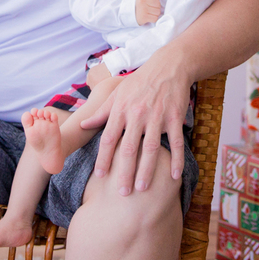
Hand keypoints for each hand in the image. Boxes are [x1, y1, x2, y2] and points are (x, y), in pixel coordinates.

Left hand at [78, 49, 188, 194]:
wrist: (168, 67)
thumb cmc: (139, 82)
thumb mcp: (116, 94)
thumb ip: (100, 112)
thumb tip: (82, 124)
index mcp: (121, 110)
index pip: (109, 138)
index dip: (104, 157)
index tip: (100, 176)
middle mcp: (137, 115)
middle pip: (129, 148)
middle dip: (124, 171)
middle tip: (122, 193)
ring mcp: (157, 117)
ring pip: (151, 148)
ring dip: (147, 170)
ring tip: (142, 189)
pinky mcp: (174, 117)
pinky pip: (176, 142)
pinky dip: (176, 159)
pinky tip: (174, 176)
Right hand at [135, 0, 161, 25]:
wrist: (129, 14)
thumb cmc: (138, 4)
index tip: (151, 1)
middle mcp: (142, 1)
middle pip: (158, 4)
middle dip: (156, 7)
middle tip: (151, 8)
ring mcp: (143, 9)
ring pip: (158, 12)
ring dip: (155, 13)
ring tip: (150, 12)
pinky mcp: (144, 17)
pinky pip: (155, 18)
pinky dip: (153, 18)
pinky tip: (149, 17)